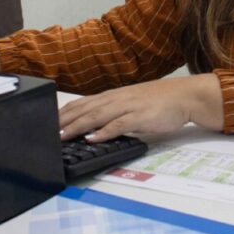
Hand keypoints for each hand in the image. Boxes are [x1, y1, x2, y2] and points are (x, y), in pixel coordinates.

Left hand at [58, 74, 223, 141]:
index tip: (48, 123)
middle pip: (85, 109)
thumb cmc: (159, 102)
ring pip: (97, 116)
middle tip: (47, 133)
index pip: (82, 103)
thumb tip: (96, 127)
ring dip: (78, 126)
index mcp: (113, 96)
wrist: (185, 96)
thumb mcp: (132, 104)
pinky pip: (119, 124)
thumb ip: (114, 113)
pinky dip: (104, 131)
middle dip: (64, 122)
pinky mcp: (141, 117)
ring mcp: (128, 107)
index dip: (64, 113)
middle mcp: (117, 99)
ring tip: (62, 136)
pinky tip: (93, 138)